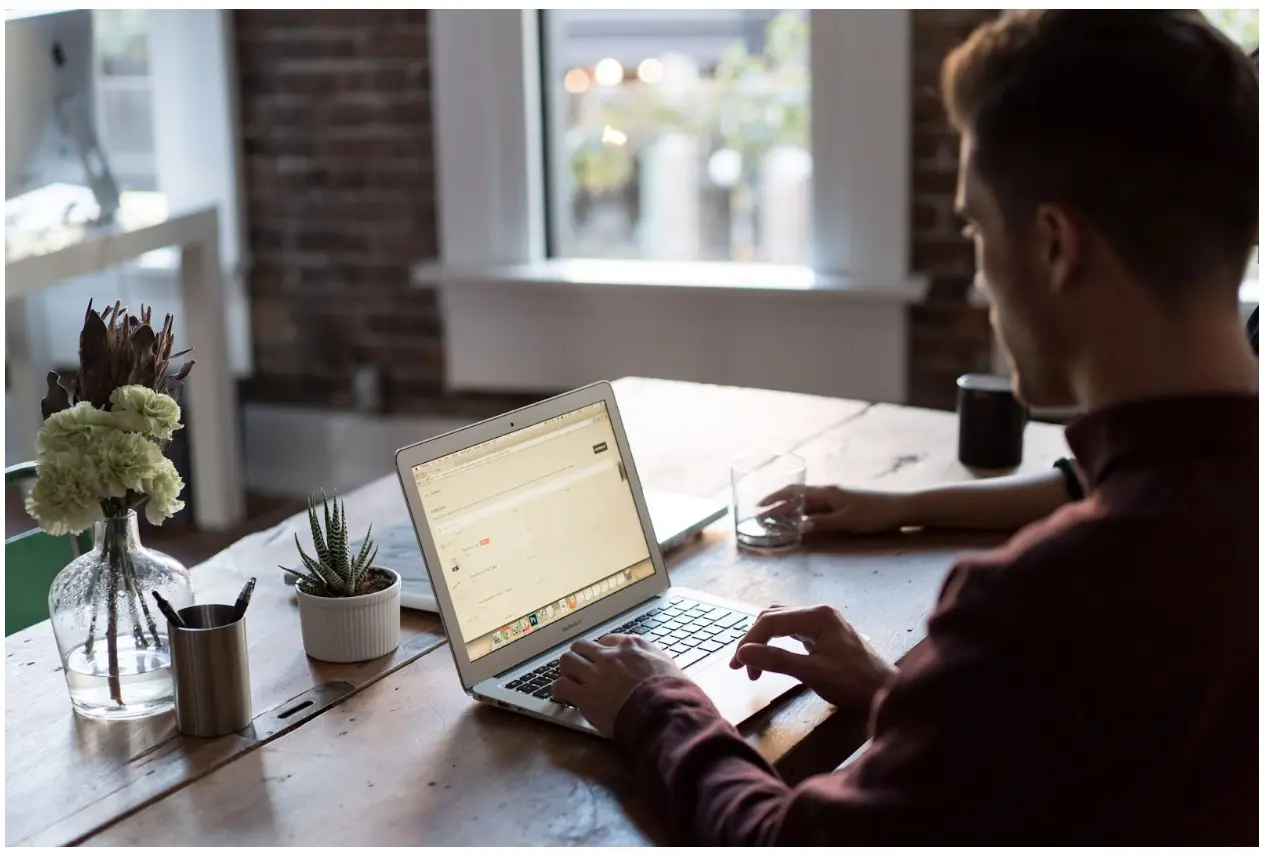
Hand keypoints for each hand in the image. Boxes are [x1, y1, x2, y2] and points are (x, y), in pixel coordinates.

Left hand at [553, 634, 683, 736]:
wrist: (664, 711)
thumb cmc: (674, 692)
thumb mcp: (669, 665)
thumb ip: (655, 661)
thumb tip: (655, 666)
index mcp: (632, 645)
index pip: (608, 640)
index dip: (603, 651)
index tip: (603, 661)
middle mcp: (610, 655)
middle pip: (582, 646)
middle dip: (580, 656)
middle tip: (581, 669)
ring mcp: (595, 674)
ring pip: (568, 661)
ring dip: (567, 670)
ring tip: (570, 680)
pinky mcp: (585, 696)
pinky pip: (561, 686)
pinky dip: (560, 691)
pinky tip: (563, 697)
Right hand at [729, 605, 894, 708]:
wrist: (887, 693)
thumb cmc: (854, 684)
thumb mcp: (813, 673)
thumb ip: (777, 660)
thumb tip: (743, 653)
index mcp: (817, 616)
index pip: (770, 621)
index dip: (749, 642)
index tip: (738, 666)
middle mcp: (819, 612)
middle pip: (773, 617)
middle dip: (753, 640)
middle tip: (741, 667)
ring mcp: (822, 622)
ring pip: (781, 622)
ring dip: (763, 641)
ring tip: (753, 665)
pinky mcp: (824, 634)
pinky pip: (792, 631)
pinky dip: (776, 643)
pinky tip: (772, 657)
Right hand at [760, 485, 907, 534]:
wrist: (899, 508)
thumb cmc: (874, 513)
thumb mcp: (847, 521)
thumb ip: (822, 523)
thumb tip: (799, 526)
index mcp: (827, 492)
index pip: (794, 493)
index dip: (775, 499)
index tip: (759, 507)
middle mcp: (828, 492)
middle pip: (797, 496)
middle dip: (777, 503)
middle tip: (761, 514)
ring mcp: (835, 498)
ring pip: (806, 502)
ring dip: (789, 509)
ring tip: (775, 519)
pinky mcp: (842, 504)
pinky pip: (816, 507)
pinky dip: (803, 513)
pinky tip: (800, 521)